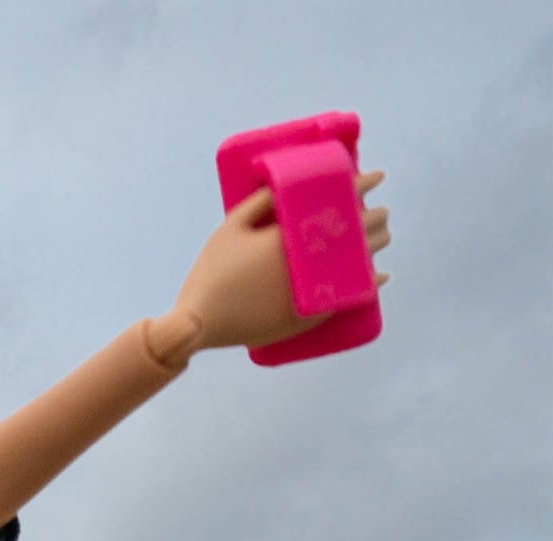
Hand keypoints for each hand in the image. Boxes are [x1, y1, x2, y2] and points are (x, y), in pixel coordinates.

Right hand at [169, 172, 389, 351]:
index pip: (338, 203)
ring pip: (360, 263)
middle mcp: (310, 262)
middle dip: (374, 218)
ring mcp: (314, 291)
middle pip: (357, 234)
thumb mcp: (229, 229)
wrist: (200, 323)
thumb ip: (259, 203)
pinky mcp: (311, 316)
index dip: (360, 185)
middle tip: (378, 212)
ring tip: (380, 236)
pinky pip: (348, 297)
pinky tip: (377, 276)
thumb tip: (284, 183)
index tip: (374, 176)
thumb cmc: (211, 273)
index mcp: (292, 236)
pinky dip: (368, 284)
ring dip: (375, 246)